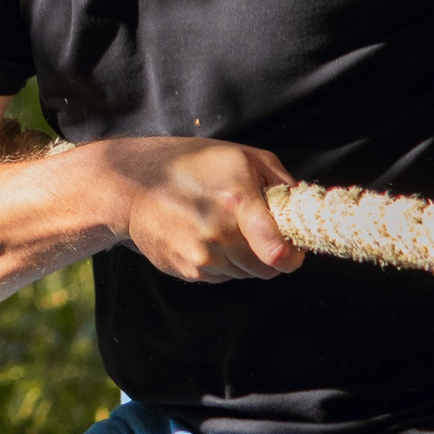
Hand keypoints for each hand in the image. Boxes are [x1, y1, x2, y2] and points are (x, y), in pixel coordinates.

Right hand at [95, 136, 301, 282]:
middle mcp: (218, 234)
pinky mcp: (187, 270)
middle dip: (269, 254)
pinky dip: (222, 262)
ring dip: (244, 258)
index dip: (293, 257)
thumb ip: (279, 180)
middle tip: (255, 232)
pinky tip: (204, 237)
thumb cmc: (188, 164)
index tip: (294, 250)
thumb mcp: (240, 156)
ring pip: (245, 274)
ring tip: (223, 229)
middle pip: (266, 268)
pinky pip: (222, 276)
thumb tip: (303, 207)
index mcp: (237, 201)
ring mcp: (201, 255)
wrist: (131, 184)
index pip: (277, 252)